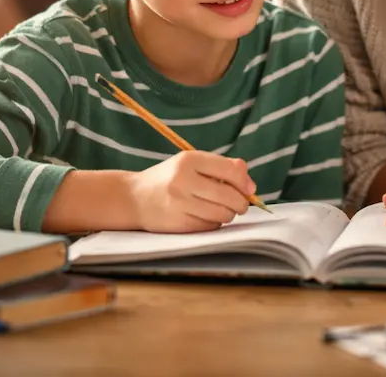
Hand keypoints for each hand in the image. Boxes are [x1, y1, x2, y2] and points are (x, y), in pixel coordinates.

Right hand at [128, 151, 255, 232]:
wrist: (134, 198)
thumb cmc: (169, 178)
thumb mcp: (191, 163)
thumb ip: (221, 167)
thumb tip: (250, 184)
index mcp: (189, 160)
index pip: (230, 171)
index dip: (245, 182)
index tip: (249, 189)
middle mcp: (184, 180)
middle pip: (230, 196)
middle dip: (241, 203)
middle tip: (240, 204)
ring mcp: (180, 203)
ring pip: (223, 214)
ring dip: (228, 214)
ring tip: (222, 209)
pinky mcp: (178, 223)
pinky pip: (210, 226)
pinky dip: (214, 223)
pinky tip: (205, 216)